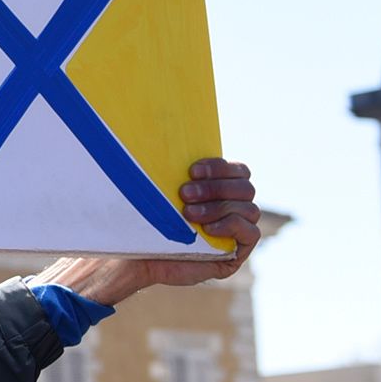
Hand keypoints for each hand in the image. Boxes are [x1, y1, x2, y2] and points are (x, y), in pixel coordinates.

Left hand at [40, 160, 259, 302]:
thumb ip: (167, 168)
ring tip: (188, 215)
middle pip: (245, 186)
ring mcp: (235, 231)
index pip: (238, 170)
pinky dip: (232, 225)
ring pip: (248, 207)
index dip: (219, 167)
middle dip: (216, 187)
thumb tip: (156, 124)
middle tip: (183, 194)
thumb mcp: (154, 189)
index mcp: (217, 188)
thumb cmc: (140, 220)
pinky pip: (250, 233)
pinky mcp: (234, 254)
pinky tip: (208, 230)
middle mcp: (230, 208)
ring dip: (218, 206)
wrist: (130, 258)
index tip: (190, 170)